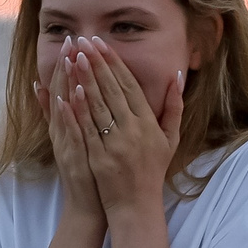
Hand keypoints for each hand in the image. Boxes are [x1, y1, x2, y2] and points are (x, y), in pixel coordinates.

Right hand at [37, 49, 104, 226]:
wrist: (88, 205)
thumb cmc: (89, 170)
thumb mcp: (75, 139)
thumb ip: (60, 114)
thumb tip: (43, 88)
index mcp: (69, 124)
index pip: (69, 87)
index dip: (71, 63)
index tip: (77, 39)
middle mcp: (64, 130)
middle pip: (64, 91)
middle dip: (68, 64)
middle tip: (73, 38)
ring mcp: (66, 142)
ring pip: (65, 107)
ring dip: (66, 83)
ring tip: (70, 58)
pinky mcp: (71, 156)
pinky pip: (69, 131)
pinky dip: (67, 114)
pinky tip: (69, 97)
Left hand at [70, 37, 185, 219]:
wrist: (137, 205)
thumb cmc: (153, 170)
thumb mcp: (170, 138)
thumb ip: (174, 107)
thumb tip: (177, 76)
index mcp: (149, 123)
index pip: (129, 86)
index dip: (114, 63)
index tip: (102, 44)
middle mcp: (133, 130)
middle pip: (112, 90)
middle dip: (97, 64)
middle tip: (84, 41)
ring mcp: (115, 143)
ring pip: (98, 105)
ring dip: (85, 79)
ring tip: (74, 57)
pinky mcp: (99, 156)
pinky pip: (87, 129)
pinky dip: (78, 109)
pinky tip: (69, 91)